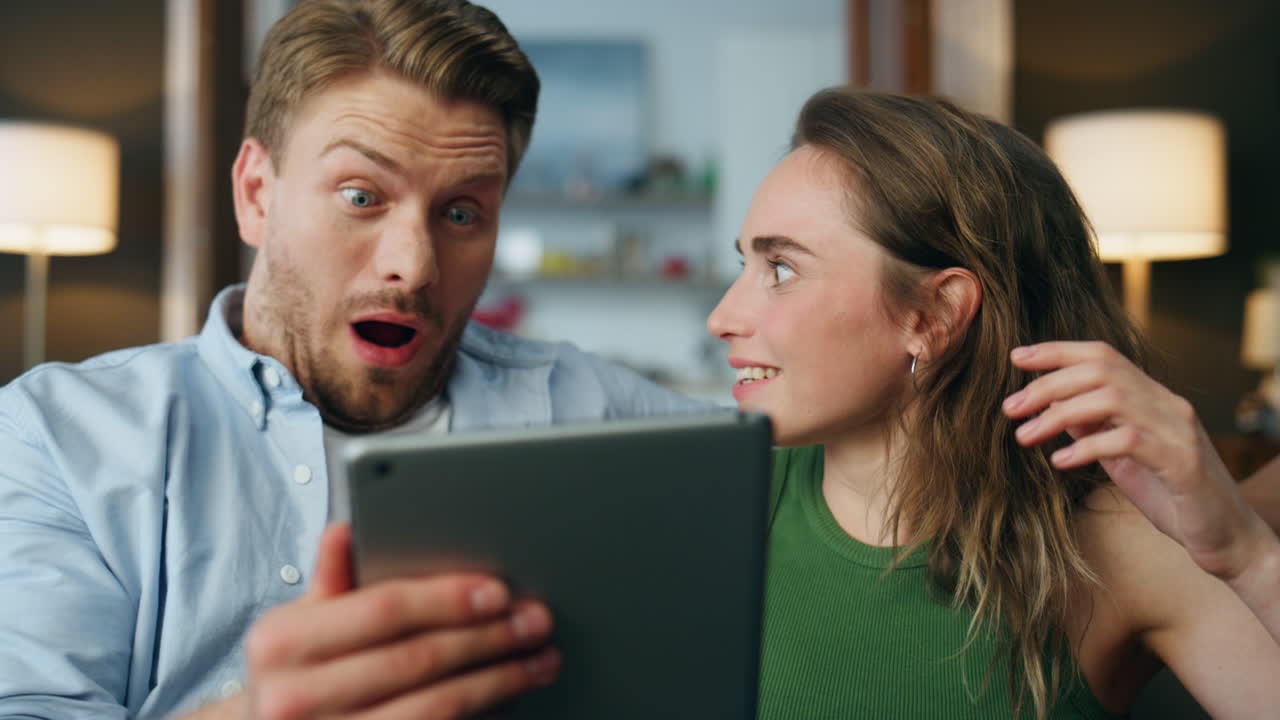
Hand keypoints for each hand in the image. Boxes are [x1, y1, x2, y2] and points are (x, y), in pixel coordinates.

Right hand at [239, 523, 558, 719]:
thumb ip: (332, 582)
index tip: (498, 590)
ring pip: (437, 708)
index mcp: (280, 644)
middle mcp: (294, 699)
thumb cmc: (294, 676)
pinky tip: (508, 700)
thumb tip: (347, 530)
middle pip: (417, 660)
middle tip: (535, 621)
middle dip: (488, 637)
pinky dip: (482, 717)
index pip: (381, 610)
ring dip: (499, 682)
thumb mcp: (299, 626)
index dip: (446, 599)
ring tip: (538, 661)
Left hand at [1002, 341, 1267, 582]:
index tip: (1016, 357)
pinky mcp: (1182, 461)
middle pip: (1101, 370)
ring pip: (1111, 397)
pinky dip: (1086, 446)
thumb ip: (1093, 428)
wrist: (1227, 538)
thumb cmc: (1172, 497)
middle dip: (1048, 383)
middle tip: (1010, 407)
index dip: (1057, 352)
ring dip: (1058, 413)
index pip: (1103, 355)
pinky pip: (1126, 440)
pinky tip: (1060, 461)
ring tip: (1024, 436)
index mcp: (1154, 399)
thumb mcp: (1123, 459)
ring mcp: (1178, 430)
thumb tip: (1052, 405)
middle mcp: (1168, 405)